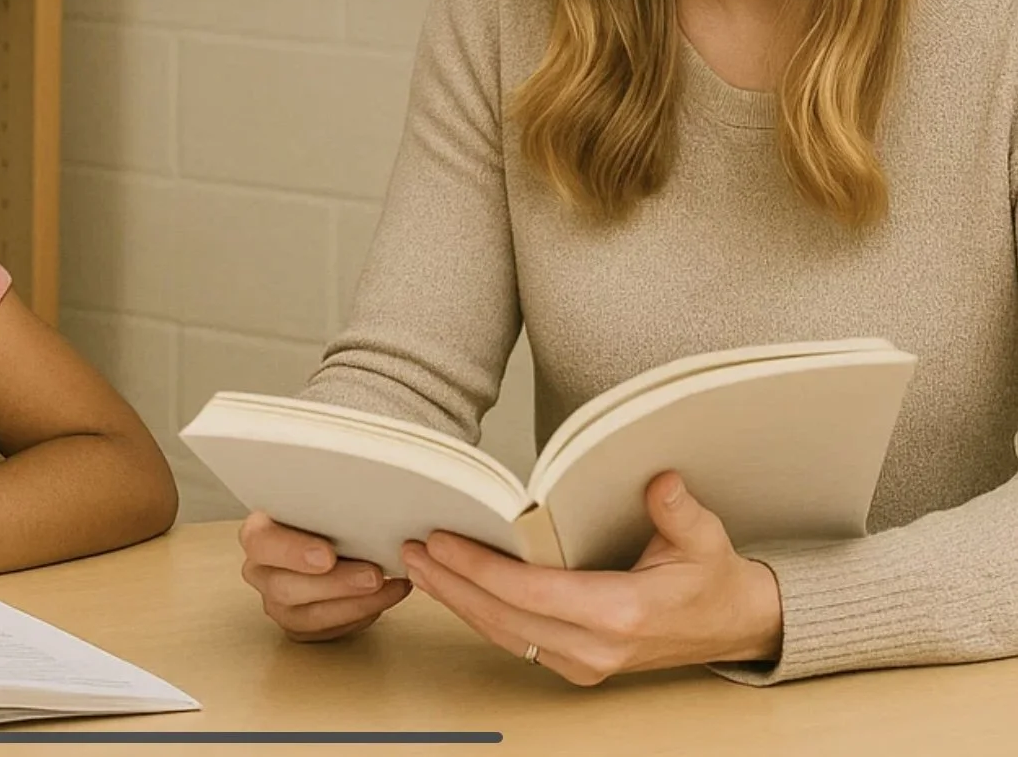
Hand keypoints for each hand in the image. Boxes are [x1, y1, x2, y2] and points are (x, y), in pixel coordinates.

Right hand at [239, 511, 410, 640]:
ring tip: (387, 587)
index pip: (260, 542)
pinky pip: (326, 631)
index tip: (328, 556)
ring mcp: (276, 603)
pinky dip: (360, 615)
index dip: (292, 552)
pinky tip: (385, 596)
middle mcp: (260, 571)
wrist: (326, 536)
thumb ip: (325, 503)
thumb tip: (360, 498)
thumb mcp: (317, 500)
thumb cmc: (321, 513)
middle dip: (335, 583)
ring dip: (354, 603)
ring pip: (307, 616)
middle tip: (373, 575)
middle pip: (285, 587)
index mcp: (257, 533)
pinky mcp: (297, 626)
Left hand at [399, 471, 783, 684]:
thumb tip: (660, 480)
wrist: (735, 626)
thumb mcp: (706, 538)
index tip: (442, 541)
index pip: (534, 594)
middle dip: (452, 584)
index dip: (482, 569)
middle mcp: (596, 648)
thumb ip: (680, 511)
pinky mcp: (577, 664)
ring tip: (417, 565)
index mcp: (622, 614)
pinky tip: (453, 588)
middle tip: (409, 548)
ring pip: (503, 634)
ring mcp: (585, 662)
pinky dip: (479, 614)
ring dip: (457, 601)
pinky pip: (516, 641)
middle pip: (505, 619)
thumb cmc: (713, 577)